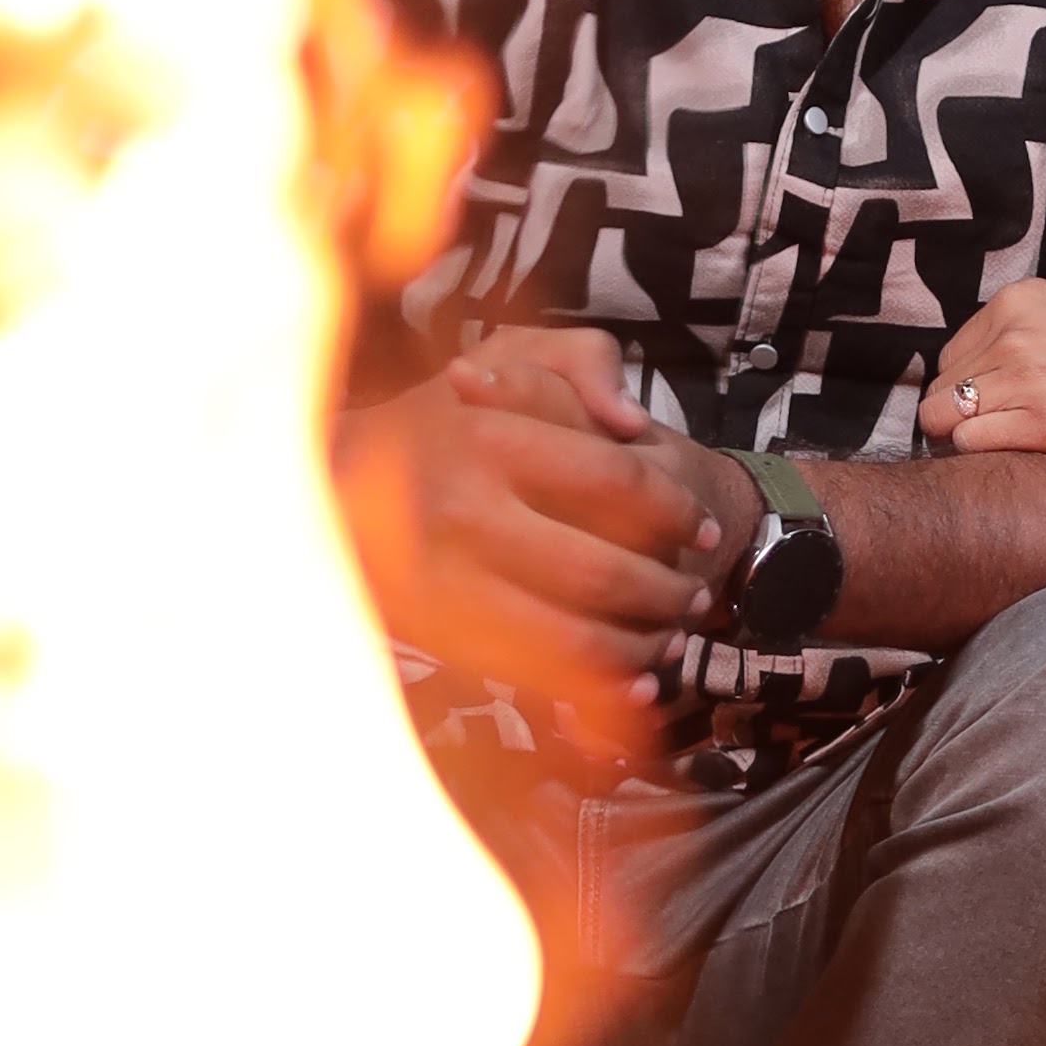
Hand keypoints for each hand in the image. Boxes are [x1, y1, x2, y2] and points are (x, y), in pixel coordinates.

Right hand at [337, 325, 760, 758]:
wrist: (338, 480)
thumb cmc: (454, 417)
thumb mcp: (513, 353)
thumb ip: (583, 361)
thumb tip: (630, 424)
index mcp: (489, 437)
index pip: (619, 481)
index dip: (678, 511)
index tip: (707, 529)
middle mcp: (463, 512)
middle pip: (604, 572)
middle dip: (670, 592)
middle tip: (697, 594)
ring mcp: (448, 584)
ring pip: (576, 640)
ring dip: (644, 647)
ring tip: (674, 636)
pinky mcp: (441, 638)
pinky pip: (539, 679)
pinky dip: (600, 692)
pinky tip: (636, 685)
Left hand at [921, 269, 1045, 497]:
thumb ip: (1030, 336)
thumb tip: (981, 378)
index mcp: (1020, 299)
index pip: (951, 354)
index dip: (969, 389)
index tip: (1002, 408)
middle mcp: (1014, 331)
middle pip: (940, 387)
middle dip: (961, 416)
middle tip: (1006, 434)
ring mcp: (1026, 375)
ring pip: (942, 419)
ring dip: (968, 441)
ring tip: (1014, 450)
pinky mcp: (1045, 422)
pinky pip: (971, 445)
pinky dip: (985, 459)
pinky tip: (1026, 458)